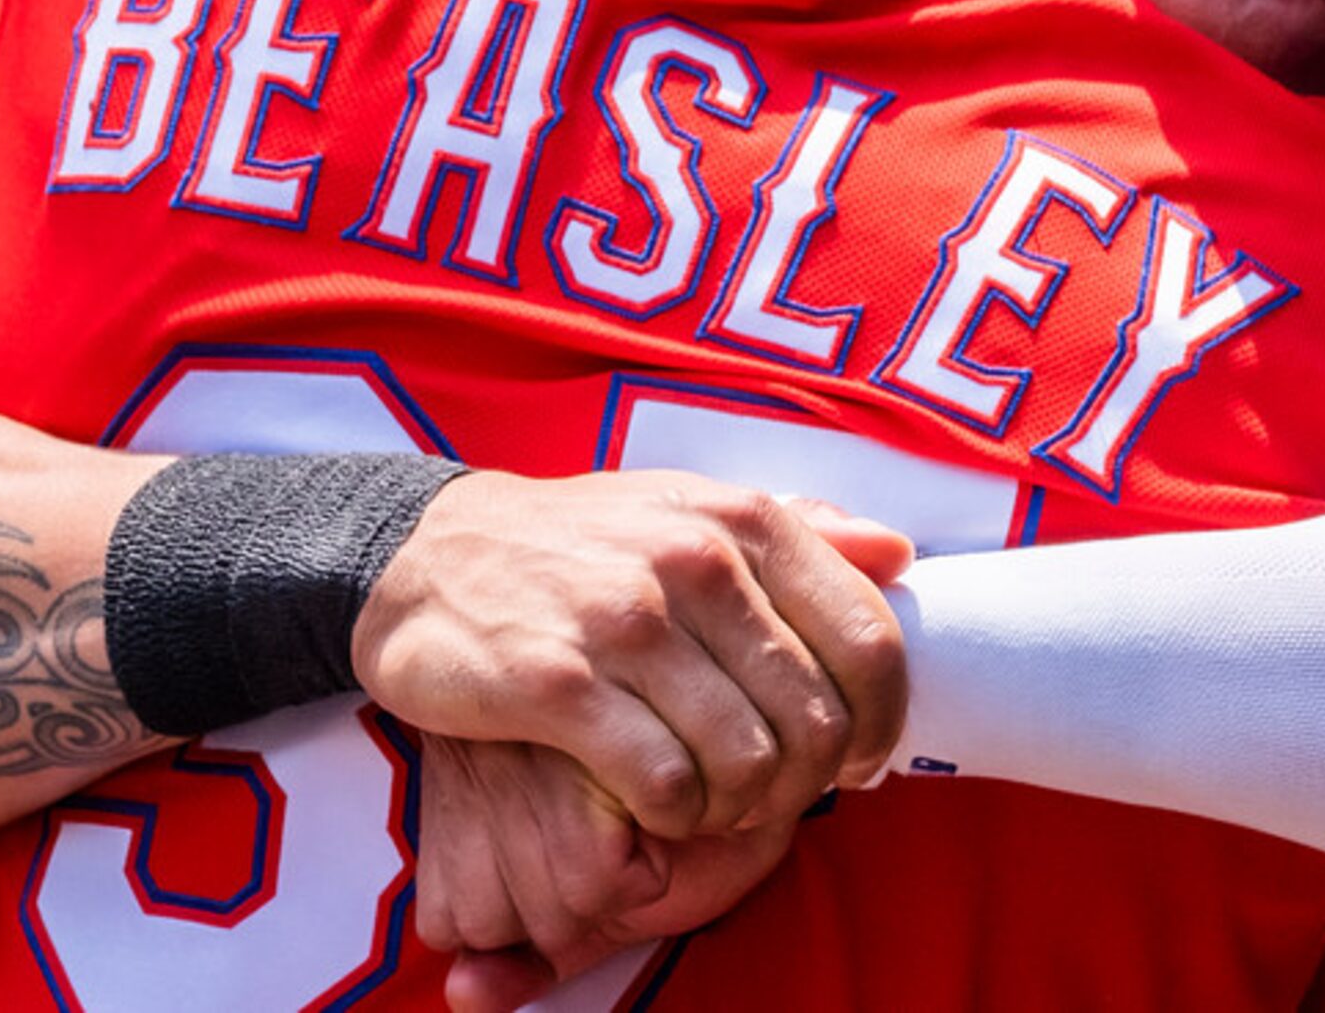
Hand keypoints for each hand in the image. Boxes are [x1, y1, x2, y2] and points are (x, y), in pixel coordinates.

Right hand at [352, 470, 910, 838]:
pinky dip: (680, 816)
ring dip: (741, 804)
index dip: (880, 722)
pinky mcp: (562, 685)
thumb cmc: (580, 544)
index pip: (868, 640)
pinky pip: (667, 786)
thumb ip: (801, 532)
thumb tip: (898, 555)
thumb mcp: (690, 509)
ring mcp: (627, 623)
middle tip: (772, 791)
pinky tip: (662, 804)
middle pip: (815, 718)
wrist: (426, 556)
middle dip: (807, 779)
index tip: (855, 757)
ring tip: (715, 799)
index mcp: (744, 520)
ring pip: (748, 761)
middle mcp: (696, 563)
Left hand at [410, 735, 800, 1012]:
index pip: (445, 922)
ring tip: (629, 835)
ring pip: (546, 909)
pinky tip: (654, 825)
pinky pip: (598, 883)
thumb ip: (514, 961)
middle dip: (559, 914)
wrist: (743, 770)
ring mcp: (532, 755)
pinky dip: (642, 877)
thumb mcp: (565, 907)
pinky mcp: (594, 757)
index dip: (514, 924)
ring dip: (602, 898)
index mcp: (457, 786)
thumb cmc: (657, 831)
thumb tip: (465, 994)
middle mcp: (480, 762)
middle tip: (604, 851)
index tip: (562, 865)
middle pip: (487, 924)